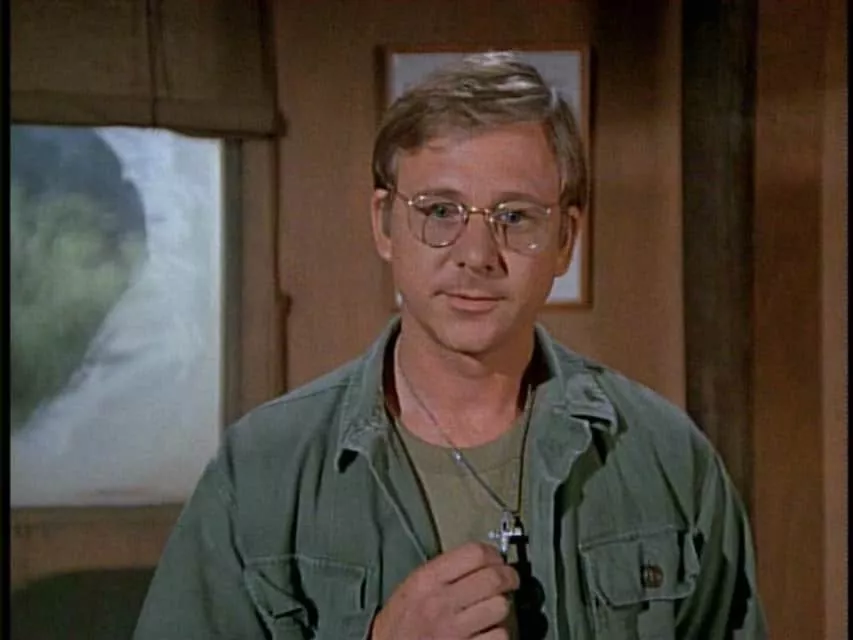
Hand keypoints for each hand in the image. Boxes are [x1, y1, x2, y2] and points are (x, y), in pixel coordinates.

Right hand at [371, 542, 519, 639]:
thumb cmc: (400, 623)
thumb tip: (481, 560)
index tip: (497, 559)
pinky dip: (497, 633)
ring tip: (493, 608)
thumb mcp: (413, 587)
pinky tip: (487, 631)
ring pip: (500, 607)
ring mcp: (454, 630)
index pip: (474, 553)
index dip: (493, 554)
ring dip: (501, 607)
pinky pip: (499, 636)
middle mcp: (441, 602)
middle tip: (510, 579)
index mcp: (427, 580)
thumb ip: (443, 571)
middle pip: (494, 579)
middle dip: (509, 577)